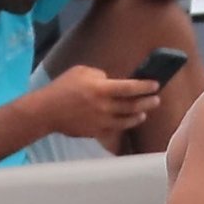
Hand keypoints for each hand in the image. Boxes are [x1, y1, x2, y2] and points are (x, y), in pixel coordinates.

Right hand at [44, 65, 160, 137]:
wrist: (47, 111)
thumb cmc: (63, 87)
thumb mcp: (82, 72)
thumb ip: (101, 76)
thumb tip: (115, 81)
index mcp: (101, 88)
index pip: (130, 87)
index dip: (145, 86)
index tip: (155, 85)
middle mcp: (104, 106)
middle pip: (133, 105)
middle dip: (148, 102)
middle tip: (156, 99)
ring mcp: (102, 121)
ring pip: (128, 120)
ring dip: (139, 115)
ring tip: (145, 111)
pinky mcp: (97, 132)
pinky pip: (117, 129)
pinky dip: (126, 124)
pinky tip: (130, 120)